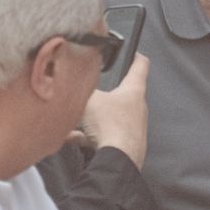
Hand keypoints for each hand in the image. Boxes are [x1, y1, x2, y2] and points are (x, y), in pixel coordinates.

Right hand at [78, 52, 150, 168]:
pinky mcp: (124, 143)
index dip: (136, 56)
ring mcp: (131, 127)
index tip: (134, 51)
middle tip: (89, 85)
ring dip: (91, 117)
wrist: (119, 158)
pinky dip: (85, 136)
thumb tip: (73, 81)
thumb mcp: (90, 98)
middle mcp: (137, 108)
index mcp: (134, 91)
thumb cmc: (110, 124)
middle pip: (121, 93)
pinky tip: (68, 137)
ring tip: (72, 117)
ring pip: (108, 116)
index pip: (140, 66)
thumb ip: (82, 87)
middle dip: (104, 91)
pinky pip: (101, 136)